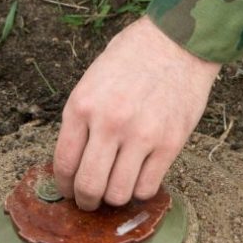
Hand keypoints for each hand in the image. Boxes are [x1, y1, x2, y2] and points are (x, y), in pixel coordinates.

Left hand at [54, 15, 220, 210]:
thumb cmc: (133, 57)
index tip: (69, 190)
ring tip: (118, 188)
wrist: (178, 41)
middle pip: (89, 186)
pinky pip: (148, 187)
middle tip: (90, 201)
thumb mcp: (93, 80)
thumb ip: (82, 119)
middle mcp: (109, 123)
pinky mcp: (170, 143)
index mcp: (83, 106)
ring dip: (115, 198)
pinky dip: (141, 190)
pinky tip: (140, 177)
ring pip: (118, 194)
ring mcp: (141, 135)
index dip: (64, 186)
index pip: (64, 163)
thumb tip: (75, 161)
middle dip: (86, 201)